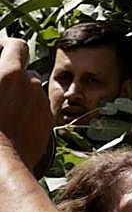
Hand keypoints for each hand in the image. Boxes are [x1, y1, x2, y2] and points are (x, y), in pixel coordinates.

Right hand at [0, 37, 52, 170]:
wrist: (0, 166)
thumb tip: (3, 74)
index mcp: (8, 75)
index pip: (16, 45)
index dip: (8, 46)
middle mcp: (30, 84)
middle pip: (24, 69)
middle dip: (12, 75)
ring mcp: (41, 102)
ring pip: (32, 89)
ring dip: (21, 93)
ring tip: (3, 109)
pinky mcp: (47, 120)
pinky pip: (38, 107)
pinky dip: (28, 109)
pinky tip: (14, 122)